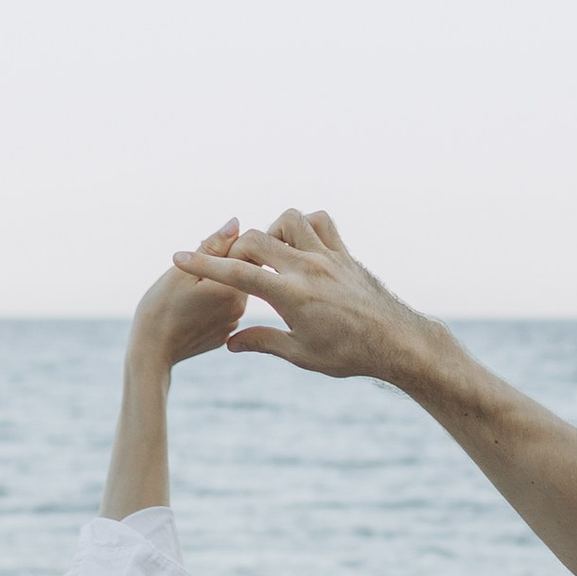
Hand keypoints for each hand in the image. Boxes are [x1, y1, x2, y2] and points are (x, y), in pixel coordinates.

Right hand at [130, 224, 250, 371]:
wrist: (152, 351)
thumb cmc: (161, 308)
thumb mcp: (182, 271)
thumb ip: (213, 246)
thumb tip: (237, 223)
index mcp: (234, 287)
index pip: (244, 251)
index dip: (222, 244)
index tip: (202, 249)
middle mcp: (241, 306)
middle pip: (240, 271)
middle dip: (220, 263)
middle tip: (189, 270)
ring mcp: (234, 322)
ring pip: (232, 290)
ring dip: (217, 282)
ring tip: (188, 290)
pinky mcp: (225, 333)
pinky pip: (224, 309)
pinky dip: (212, 302)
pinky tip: (190, 307)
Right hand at [170, 208, 439, 382]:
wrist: (397, 343)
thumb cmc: (349, 355)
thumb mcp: (301, 354)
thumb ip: (263, 342)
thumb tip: (231, 342)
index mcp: (291, 295)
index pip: (237, 275)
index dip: (204, 266)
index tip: (179, 257)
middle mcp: (308, 268)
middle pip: (257, 239)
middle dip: (238, 250)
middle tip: (237, 268)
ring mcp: (328, 256)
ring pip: (289, 219)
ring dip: (273, 230)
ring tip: (272, 256)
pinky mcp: (344, 253)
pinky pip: (321, 222)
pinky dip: (305, 226)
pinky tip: (300, 246)